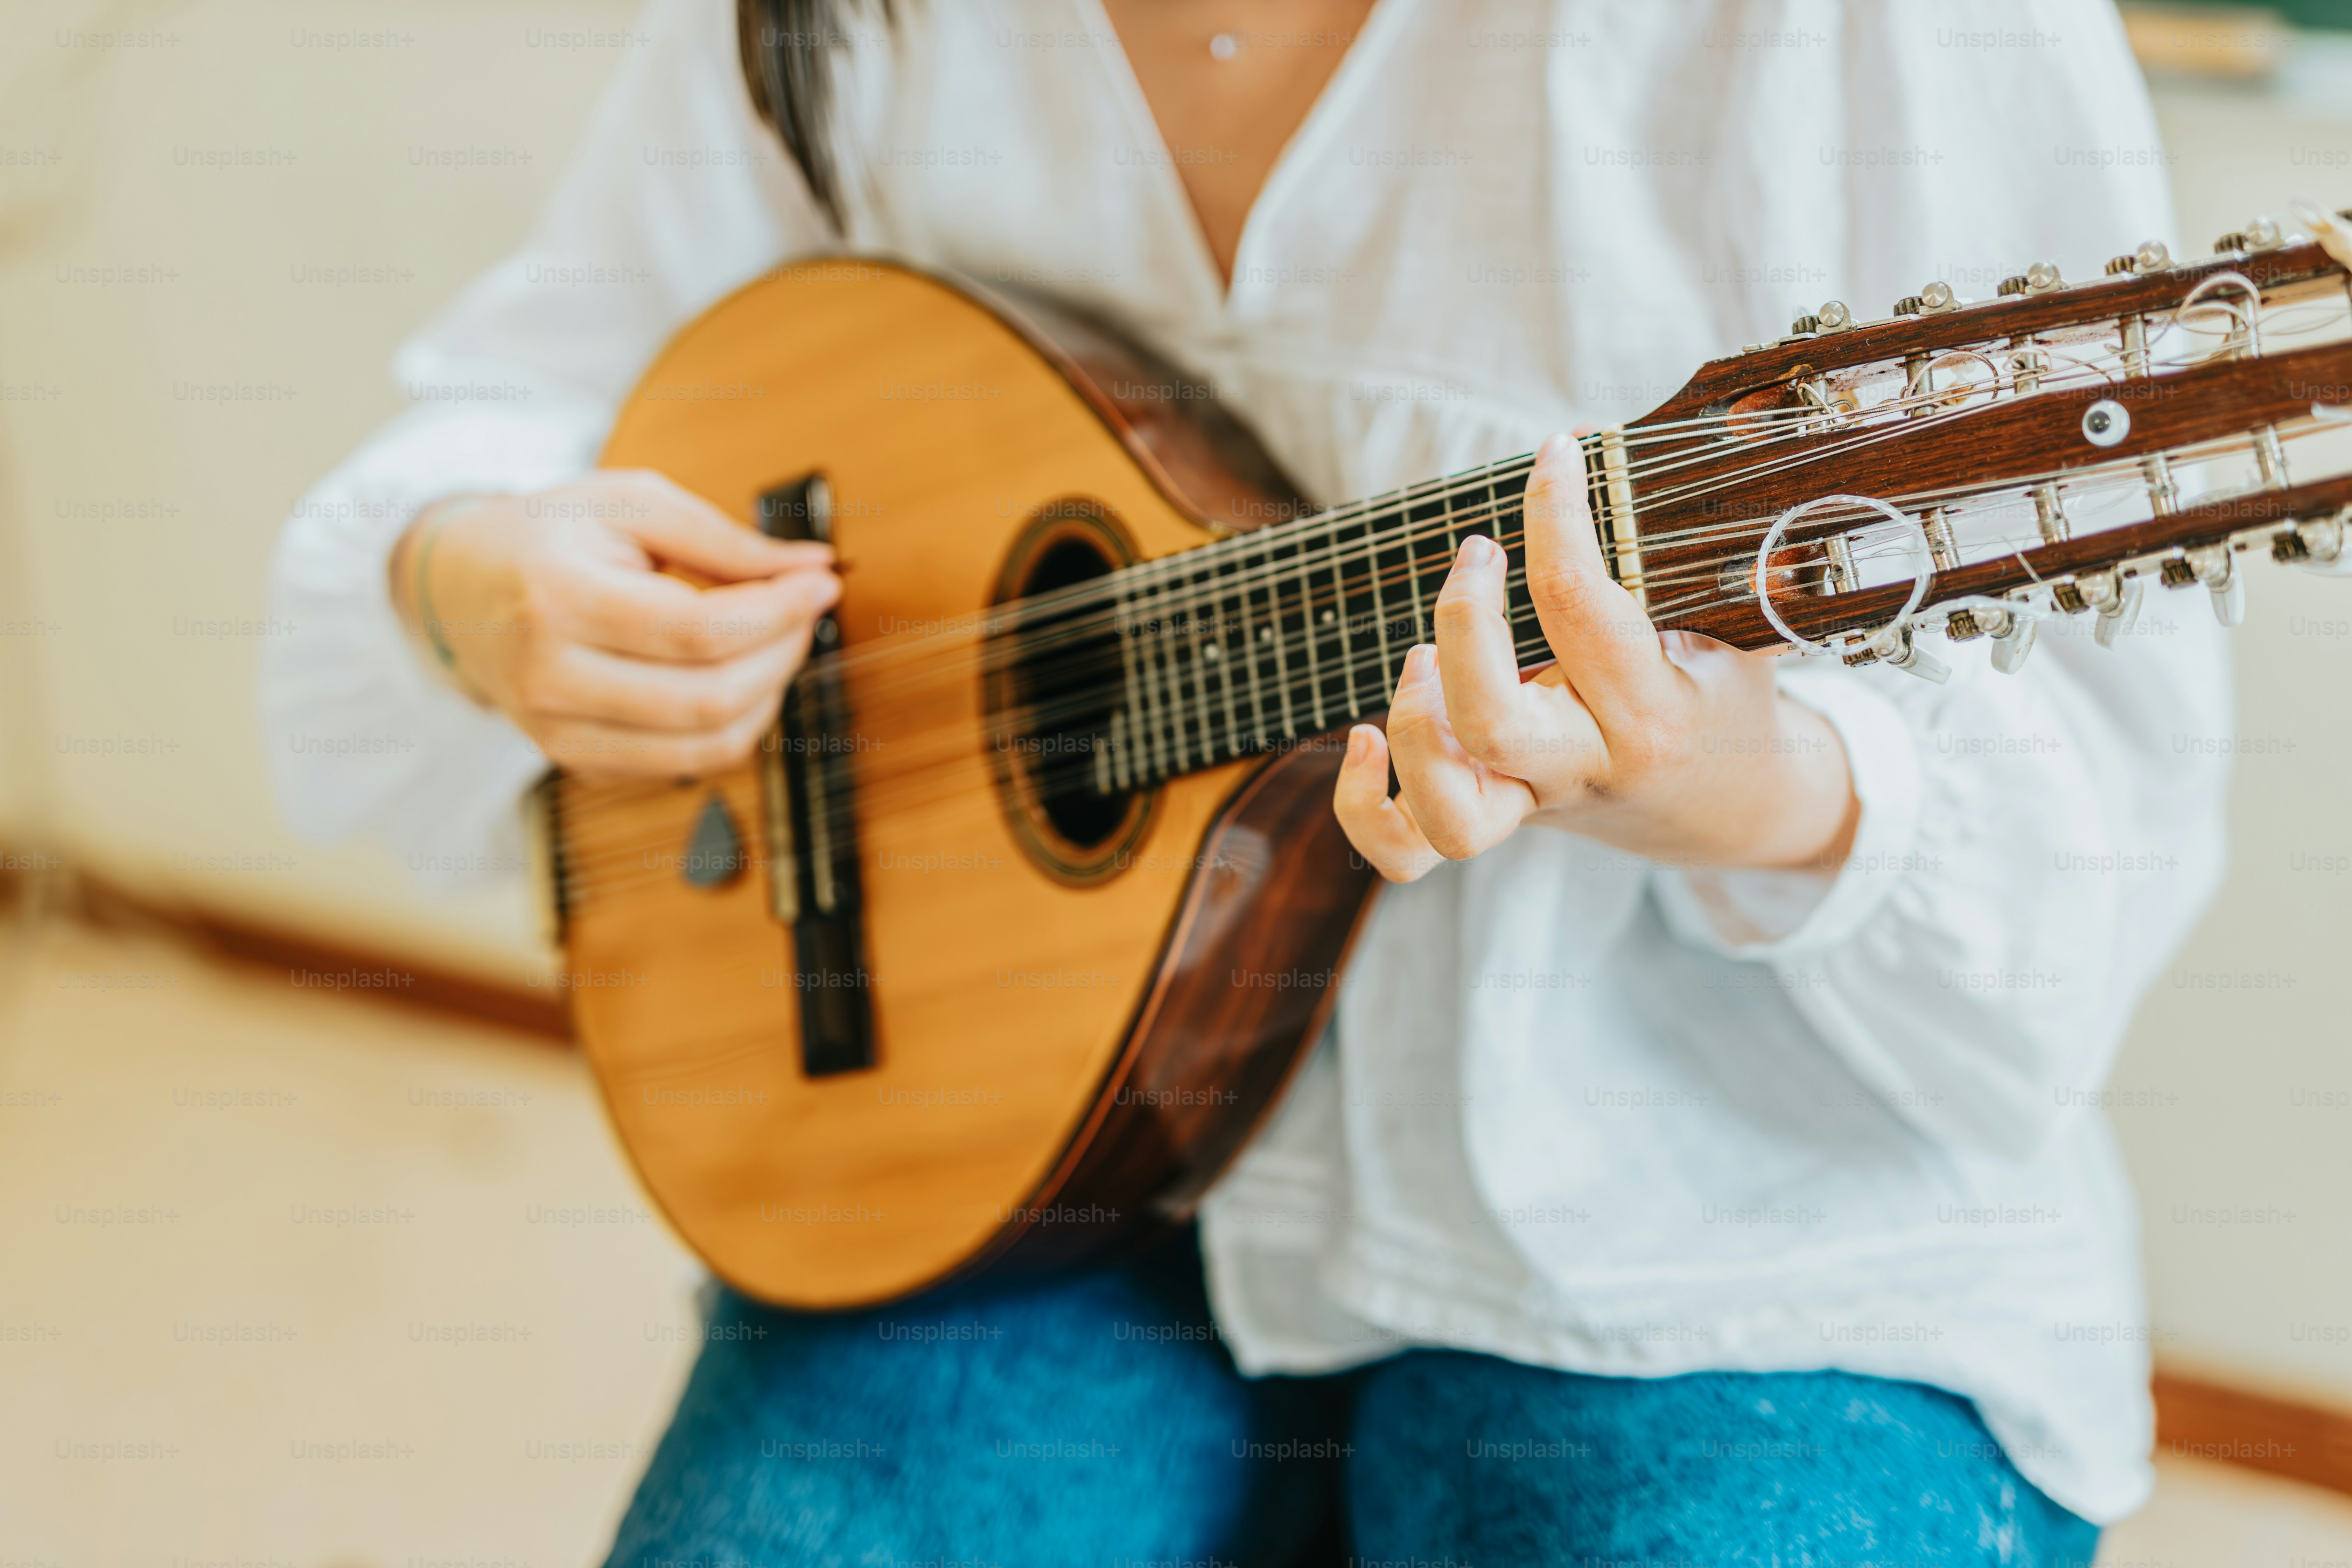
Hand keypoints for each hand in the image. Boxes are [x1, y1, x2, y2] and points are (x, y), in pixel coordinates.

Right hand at [388, 470, 838, 778]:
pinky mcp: (575, 762)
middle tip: (803, 613)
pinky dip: (731, 728)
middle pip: (708, 697)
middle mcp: (551, 678)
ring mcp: (558, 733)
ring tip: (776, 645)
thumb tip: (811, 567)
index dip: (778, 612)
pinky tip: (736, 680)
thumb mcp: (629, 502)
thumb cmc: (549, 536)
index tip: (820, 583)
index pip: (698, 630)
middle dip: (782, 655)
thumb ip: (723, 537)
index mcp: (557, 599)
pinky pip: (683, 767)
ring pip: (705, 748)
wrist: (459, 589)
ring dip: (767, 699)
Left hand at [1332, 434, 1857, 881]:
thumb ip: (1673, 550)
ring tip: (1420, 656)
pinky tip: (1362, 737)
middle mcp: (1585, 768)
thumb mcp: (1733, 626)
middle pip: (1490, 721)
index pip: (1581, 605)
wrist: (1745, 812)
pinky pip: (1407, 851)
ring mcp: (1533, 805)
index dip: (1556, 513)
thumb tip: (1594, 436)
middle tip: (1480, 553)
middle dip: (1463, 625)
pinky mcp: (1498, 823)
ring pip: (1447, 811)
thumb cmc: (1726, 701)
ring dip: (1414, 723)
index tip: (1554, 454)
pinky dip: (1364, 806)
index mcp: (1651, 714)